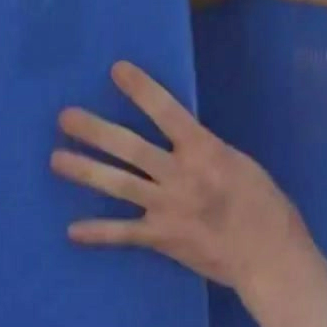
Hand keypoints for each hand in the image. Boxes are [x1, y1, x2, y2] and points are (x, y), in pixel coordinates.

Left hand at [51, 61, 311, 289]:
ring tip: (56, 160)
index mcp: (206, 151)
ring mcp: (168, 207)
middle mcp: (181, 175)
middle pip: (130, 147)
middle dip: (95, 131)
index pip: (168, 112)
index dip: (142, 89)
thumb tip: (184, 142)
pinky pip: (123, 234)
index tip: (117, 69)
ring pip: (118, 184)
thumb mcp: (241, 165)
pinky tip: (72, 231)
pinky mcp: (162, 237)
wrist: (270, 257)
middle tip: (64, 118)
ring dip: (84, 171)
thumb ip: (207, 152)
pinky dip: (97, 232)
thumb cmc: (266, 208)